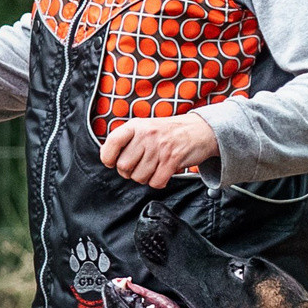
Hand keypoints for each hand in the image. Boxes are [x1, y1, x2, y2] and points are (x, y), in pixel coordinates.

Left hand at [99, 112, 218, 188]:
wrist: (199, 130)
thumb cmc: (169, 132)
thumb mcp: (145, 127)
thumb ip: (127, 140)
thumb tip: (108, 157)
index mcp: (136, 126)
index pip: (112, 143)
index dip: (108, 157)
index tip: (111, 162)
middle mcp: (146, 135)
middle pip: (124, 166)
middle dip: (129, 172)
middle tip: (138, 166)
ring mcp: (159, 147)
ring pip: (139, 177)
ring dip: (144, 178)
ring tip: (153, 168)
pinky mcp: (172, 160)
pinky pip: (155, 182)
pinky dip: (158, 182)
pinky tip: (162, 173)